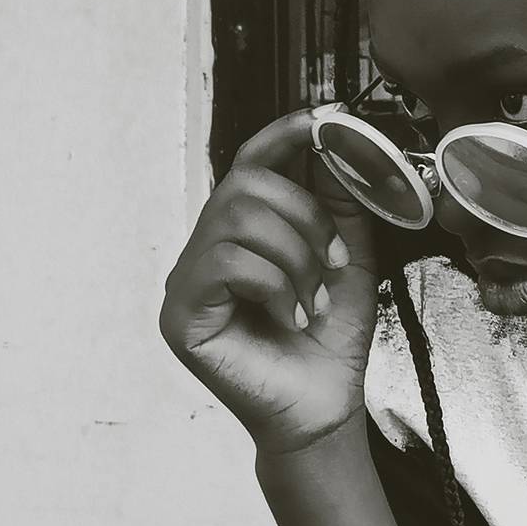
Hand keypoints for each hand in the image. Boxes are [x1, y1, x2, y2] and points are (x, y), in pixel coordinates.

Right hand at [159, 108, 381, 455]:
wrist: (325, 407)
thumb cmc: (331, 339)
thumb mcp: (347, 257)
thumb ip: (340, 202)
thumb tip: (339, 141)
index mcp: (242, 232)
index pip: (250, 163)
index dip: (283, 134)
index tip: (325, 118)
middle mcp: (205, 248)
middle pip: (246, 185)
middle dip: (305, 219)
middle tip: (335, 265)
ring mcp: (186, 280)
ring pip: (238, 221)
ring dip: (295, 259)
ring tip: (313, 300)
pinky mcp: (179, 314)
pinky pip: (227, 263)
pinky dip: (275, 286)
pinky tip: (290, 318)